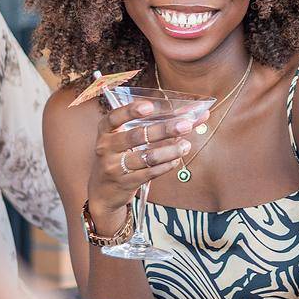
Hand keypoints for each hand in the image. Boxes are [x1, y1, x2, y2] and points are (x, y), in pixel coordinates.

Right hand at [85, 101, 201, 228]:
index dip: (130, 111)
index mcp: (106, 131)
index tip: (149, 107)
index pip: (114, 118)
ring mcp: (114, 166)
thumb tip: (195, 112)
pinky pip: (150, 173)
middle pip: (136, 136)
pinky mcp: (125, 183)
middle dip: (163, 130)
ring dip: (170, 151)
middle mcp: (107, 147)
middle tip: (185, 125)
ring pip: (146, 157)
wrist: (103, 191)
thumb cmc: (121, 155)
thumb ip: (155, 122)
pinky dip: (166, 165)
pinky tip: (177, 159)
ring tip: (186, 145)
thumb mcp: (126, 138)